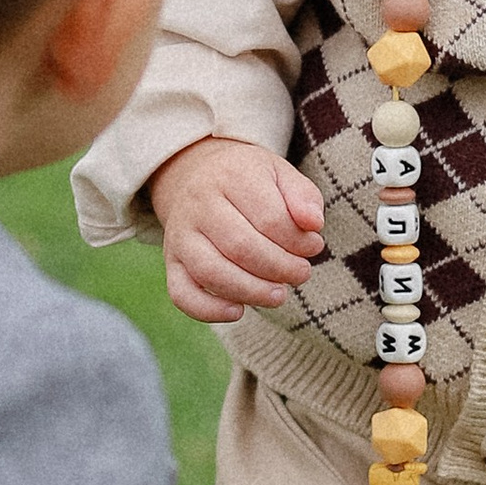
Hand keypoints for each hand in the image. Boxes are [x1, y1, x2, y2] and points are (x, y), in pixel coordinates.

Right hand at [150, 136, 327, 325]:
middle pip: (241, 246)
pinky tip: (238, 311)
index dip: (298, 241)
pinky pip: (182, 294)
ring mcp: (180, 235)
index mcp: (231, 176)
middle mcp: (199, 204)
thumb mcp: (280, 173)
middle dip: (280, 268)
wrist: (194, 175)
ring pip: (212, 272)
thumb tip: (313, 224)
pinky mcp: (172, 262)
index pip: (269, 217)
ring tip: (279, 294)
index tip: (313, 246)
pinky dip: (209, 310)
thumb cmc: (247, 180)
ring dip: (252, 291)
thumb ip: (303, 196)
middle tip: (301, 273)